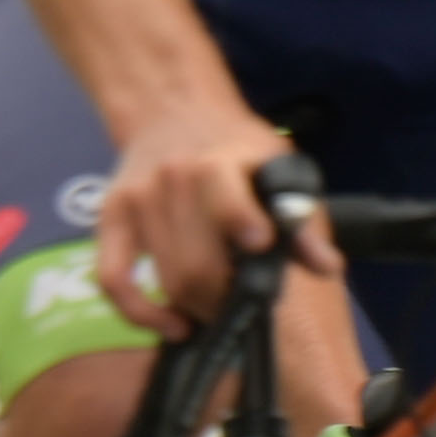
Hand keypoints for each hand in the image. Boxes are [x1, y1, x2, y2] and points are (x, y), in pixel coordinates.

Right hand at [89, 107, 320, 337]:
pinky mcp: (109, 220)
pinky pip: (113, 280)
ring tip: (216, 310)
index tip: (260, 245)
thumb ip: (302, 218)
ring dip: (196, 308)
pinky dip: (140, 313)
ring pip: (166, 279)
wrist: (173, 112)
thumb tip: (326, 266)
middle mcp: (171, 180)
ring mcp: (136, 201)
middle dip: (224, 299)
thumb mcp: (278, 167)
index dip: (241, 225)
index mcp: (217, 163)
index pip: (224, 199)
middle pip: (195, 265)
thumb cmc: (236, 148)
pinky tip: (170, 324)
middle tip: (241, 307)